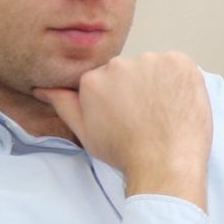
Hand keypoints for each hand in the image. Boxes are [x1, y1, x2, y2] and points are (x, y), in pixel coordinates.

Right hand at [34, 52, 211, 206]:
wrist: (165, 163)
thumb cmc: (126, 152)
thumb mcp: (85, 132)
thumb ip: (64, 104)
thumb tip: (43, 88)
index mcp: (92, 80)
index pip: (107, 80)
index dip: (121, 99)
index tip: (129, 116)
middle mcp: (118, 65)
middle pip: (130, 71)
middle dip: (138, 88)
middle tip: (147, 116)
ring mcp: (150, 61)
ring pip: (154, 67)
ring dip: (159, 82)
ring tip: (164, 111)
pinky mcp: (178, 62)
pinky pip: (178, 65)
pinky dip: (180, 79)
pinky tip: (178, 101)